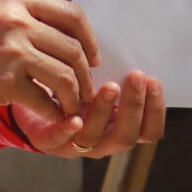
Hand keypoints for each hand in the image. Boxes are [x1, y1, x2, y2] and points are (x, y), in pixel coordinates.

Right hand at [0, 0, 96, 123]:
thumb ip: (31, 17)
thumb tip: (73, 36)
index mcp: (19, 0)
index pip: (72, 14)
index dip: (90, 38)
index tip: (93, 57)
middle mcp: (18, 21)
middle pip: (73, 48)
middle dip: (85, 74)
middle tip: (85, 89)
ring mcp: (13, 51)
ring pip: (65, 75)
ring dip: (74, 95)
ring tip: (72, 104)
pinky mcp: (6, 81)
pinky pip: (45, 99)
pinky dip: (54, 111)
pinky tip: (53, 114)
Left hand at [16, 72, 166, 160]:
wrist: (36, 98)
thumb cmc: (75, 86)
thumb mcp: (101, 81)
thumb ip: (118, 73)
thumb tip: (137, 46)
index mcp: (120, 128)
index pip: (148, 131)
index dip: (156, 110)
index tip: (153, 80)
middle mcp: (102, 141)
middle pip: (126, 136)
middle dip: (134, 106)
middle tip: (136, 77)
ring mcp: (75, 145)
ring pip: (94, 137)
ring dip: (105, 111)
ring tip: (110, 86)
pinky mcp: (48, 141)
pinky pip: (58, 140)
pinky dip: (68, 129)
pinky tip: (74, 117)